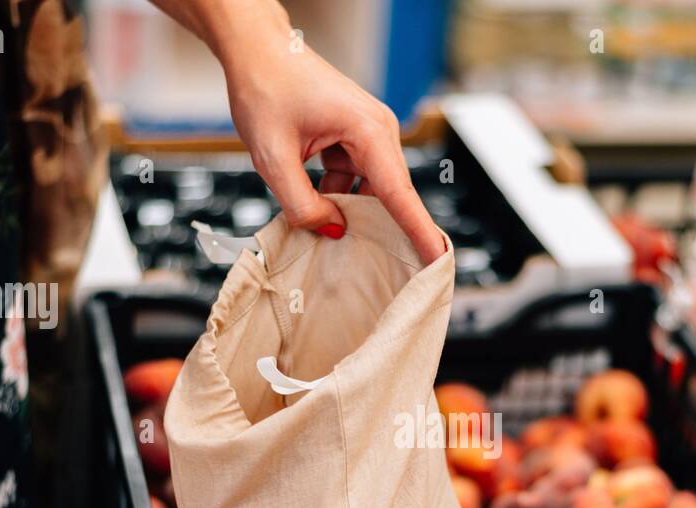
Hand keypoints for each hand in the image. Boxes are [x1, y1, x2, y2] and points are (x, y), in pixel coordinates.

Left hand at [151, 0, 443, 264]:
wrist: (256, 50)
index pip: (399, 193)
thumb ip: (301, 204)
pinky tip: (315, 204)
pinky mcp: (354, 138)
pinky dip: (337, 195)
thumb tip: (334, 231)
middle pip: (390, 195)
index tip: (439, 260)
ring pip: (369, 190)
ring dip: (348, 210)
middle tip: (376, 267)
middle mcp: (378, 131)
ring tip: (324, 227)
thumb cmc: (265, 89)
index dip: (419, 231)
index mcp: (368, 130)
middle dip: (381, 229)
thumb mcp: (272, 157)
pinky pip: (355, 179)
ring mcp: (368, 134)